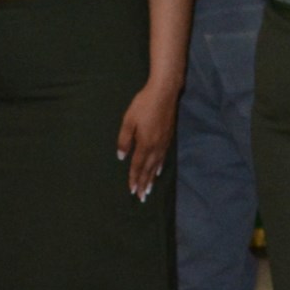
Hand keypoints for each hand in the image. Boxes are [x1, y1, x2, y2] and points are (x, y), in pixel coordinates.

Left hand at [115, 86, 175, 200]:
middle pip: (149, 169)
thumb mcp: (128, 121)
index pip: (138, 165)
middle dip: (144, 183)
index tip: (132, 191)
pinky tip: (159, 170)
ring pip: (157, 164)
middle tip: (142, 197)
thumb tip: (121, 156)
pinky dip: (160, 166)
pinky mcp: (168, 136)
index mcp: (145, 143)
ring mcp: (163, 142)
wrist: (164, 92)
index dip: (134, 178)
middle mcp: (156, 146)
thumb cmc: (143, 104)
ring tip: (149, 189)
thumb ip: (124, 140)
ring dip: (152, 178)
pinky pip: (163, 157)